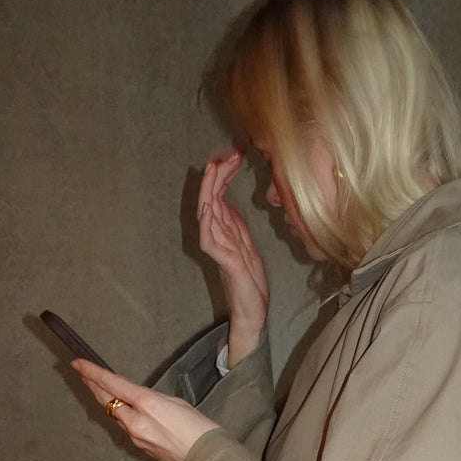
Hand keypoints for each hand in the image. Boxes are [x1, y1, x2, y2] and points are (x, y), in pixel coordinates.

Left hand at [71, 359, 218, 460]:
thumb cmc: (202, 432)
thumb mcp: (178, 404)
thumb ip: (154, 400)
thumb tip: (140, 399)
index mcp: (147, 405)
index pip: (112, 384)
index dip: (92, 372)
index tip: (78, 363)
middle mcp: (136, 422)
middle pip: (106, 399)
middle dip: (92, 384)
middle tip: (80, 372)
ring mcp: (135, 437)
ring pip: (114, 413)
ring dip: (105, 398)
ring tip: (96, 386)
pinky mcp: (140, 448)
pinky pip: (125, 426)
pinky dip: (120, 414)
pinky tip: (121, 407)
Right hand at [198, 149, 268, 363]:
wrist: (253, 308)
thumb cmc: (248, 279)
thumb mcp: (245, 243)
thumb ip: (234, 223)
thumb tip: (226, 199)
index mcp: (223, 229)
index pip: (218, 193)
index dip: (224, 172)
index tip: (236, 153)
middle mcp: (216, 234)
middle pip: (211, 197)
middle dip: (217, 173)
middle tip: (228, 154)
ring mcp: (217, 247)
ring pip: (206, 212)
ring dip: (210, 189)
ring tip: (214, 169)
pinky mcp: (223, 260)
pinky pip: (209, 238)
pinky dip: (208, 221)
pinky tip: (210, 205)